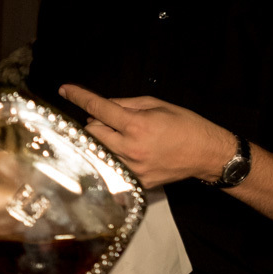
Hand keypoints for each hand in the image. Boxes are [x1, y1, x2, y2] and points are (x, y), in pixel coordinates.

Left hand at [58, 84, 232, 187]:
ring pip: (99, 153)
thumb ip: (126, 104)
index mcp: (137, 125)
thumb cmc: (185, 126)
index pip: (98, 109)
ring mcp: (133, 169)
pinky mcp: (137, 183)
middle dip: (95, 123)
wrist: (206, 155)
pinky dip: (112, 159)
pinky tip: (124, 154)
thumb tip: (103, 107)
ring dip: (102, 142)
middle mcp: (131, 149)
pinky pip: (112, 169)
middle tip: (109, 121)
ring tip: (118, 138)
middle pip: (92, 133)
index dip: (79, 97)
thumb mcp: (156, 105)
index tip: (66, 90)